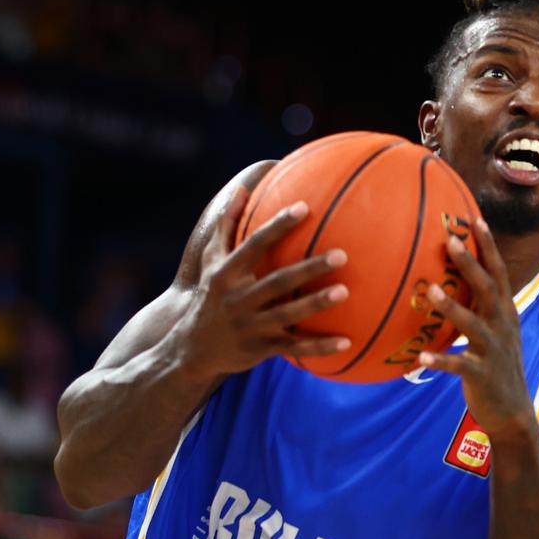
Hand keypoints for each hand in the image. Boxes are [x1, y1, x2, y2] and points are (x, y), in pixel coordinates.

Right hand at [174, 187, 350, 378]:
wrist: (191, 349)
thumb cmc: (210, 296)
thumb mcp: (211, 262)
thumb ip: (226, 226)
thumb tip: (241, 189)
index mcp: (226, 275)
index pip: (254, 246)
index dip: (278, 226)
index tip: (305, 208)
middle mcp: (238, 300)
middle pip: (277, 281)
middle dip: (309, 268)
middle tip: (342, 255)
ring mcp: (250, 327)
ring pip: (287, 314)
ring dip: (316, 304)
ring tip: (345, 292)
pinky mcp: (261, 349)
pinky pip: (294, 348)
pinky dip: (319, 348)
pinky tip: (347, 342)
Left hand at [417, 219, 535, 435]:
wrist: (512, 412)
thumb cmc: (494, 367)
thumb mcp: (493, 333)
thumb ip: (478, 308)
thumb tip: (449, 281)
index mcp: (505, 314)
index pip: (499, 273)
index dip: (489, 247)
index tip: (476, 220)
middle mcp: (502, 327)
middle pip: (488, 289)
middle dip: (470, 264)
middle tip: (451, 241)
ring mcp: (494, 351)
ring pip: (473, 324)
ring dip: (452, 307)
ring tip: (430, 290)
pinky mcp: (482, 375)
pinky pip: (459, 366)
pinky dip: (441, 361)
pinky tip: (419, 358)